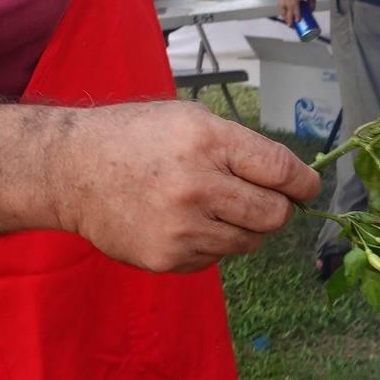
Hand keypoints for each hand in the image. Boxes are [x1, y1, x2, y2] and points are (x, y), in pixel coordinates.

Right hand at [50, 101, 319, 270]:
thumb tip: (290, 178)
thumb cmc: (135, 138)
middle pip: (274, 215)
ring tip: (212, 206)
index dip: (303, 183)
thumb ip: (240, 147)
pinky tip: (183, 222)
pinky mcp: (168, 259)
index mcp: (208, 142)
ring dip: (243, 227)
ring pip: (249, 241)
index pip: (281, 171)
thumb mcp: (189, 120)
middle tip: (261, 199)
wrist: (72, 171)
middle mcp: (198, 187)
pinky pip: (216, 258)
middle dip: (278, 209)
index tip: (307, 187)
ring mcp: (183, 228)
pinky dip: (211, 243)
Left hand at [277, 0, 315, 25]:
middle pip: (281, 6)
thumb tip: (311, 9)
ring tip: (292, 24)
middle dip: (284, 16)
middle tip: (288, 22)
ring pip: (288, 9)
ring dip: (290, 18)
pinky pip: (294, 8)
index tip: (287, 15)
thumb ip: (310, 1)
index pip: (282, 1)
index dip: (284, 9)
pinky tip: (298, 19)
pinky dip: (296, 15)